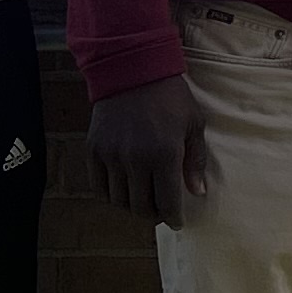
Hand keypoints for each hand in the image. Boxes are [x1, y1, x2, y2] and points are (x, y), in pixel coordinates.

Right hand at [88, 76, 206, 224]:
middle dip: (153, 215)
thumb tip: (197, 193)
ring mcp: (112, 156)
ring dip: (132, 207)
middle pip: (141, 207)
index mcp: (164, 155)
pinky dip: (111, 196)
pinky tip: (123, 192)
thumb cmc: (170, 97)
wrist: (132, 69)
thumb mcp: (193, 124)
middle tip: (160, 211)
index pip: (167, 202)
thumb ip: (195, 161)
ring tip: (143, 201)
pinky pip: (99, 187)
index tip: (177, 222)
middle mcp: (135, 160)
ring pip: (119, 201)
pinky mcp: (94, 150)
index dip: (173, 218)